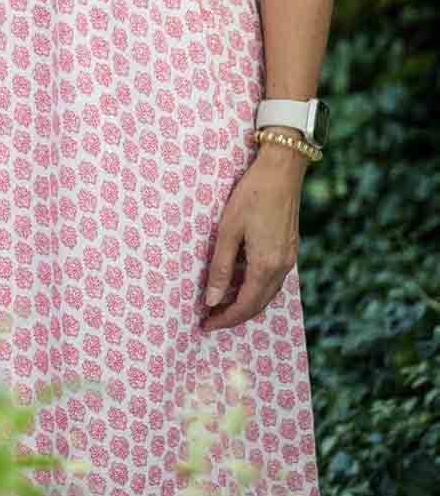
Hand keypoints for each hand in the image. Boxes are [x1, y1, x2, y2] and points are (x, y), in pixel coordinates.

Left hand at [200, 144, 305, 331]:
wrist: (282, 170)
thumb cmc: (252, 194)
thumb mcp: (228, 230)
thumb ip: (221, 267)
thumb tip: (212, 300)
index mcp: (266, 265)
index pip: (244, 306)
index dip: (224, 319)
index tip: (205, 324)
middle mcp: (282, 267)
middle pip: (258, 305)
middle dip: (234, 316)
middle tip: (210, 319)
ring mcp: (289, 259)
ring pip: (267, 294)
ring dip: (246, 304)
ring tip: (221, 305)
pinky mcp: (290, 249)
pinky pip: (273, 280)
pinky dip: (256, 290)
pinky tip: (241, 284)